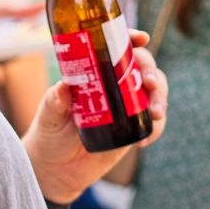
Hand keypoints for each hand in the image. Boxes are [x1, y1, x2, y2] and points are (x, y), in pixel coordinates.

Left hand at [22, 30, 167, 204]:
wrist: (55, 169)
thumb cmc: (49, 133)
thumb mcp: (49, 114)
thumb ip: (56, 100)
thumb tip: (64, 87)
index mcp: (95, 72)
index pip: (116, 48)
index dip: (131, 39)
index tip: (141, 38)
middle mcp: (114, 84)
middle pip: (142, 67)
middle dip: (151, 71)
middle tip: (148, 83)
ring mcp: (127, 106)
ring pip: (154, 92)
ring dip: (160, 98)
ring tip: (155, 113)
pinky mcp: (133, 129)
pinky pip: (153, 124)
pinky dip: (156, 128)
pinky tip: (145, 140)